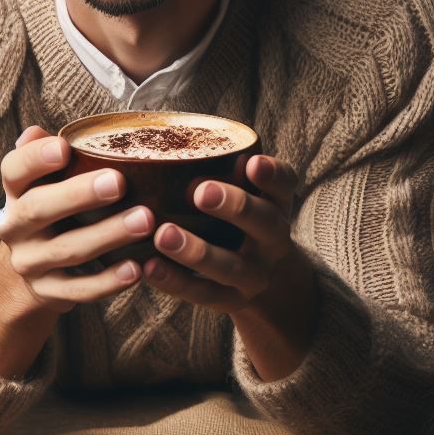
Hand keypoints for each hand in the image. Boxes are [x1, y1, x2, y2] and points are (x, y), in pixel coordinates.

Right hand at [0, 125, 155, 310]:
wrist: (38, 268)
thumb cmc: (58, 208)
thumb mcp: (49, 181)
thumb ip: (52, 156)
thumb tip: (44, 131)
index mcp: (17, 192)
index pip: (14, 170)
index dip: (35, 159)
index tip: (64, 148)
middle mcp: (15, 227)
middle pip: (38, 209)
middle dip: (78, 195)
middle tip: (119, 182)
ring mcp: (30, 263)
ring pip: (66, 250)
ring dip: (107, 235)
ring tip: (145, 221)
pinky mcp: (48, 292)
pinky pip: (78, 290)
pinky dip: (108, 282)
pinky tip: (137, 270)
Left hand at [142, 155, 318, 379]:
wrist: (267, 280)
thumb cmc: (242, 219)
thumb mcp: (250, 194)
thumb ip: (225, 168)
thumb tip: (164, 134)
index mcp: (277, 204)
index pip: (285, 184)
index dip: (272, 174)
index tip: (252, 163)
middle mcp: (273, 240)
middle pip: (263, 223)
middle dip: (234, 207)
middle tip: (201, 191)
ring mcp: (254, 274)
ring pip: (229, 266)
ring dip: (196, 251)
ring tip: (164, 234)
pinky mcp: (230, 300)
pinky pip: (204, 294)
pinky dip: (176, 282)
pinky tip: (148, 267)